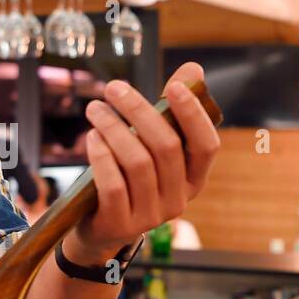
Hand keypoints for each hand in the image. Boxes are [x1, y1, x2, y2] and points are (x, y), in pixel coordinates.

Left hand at [66, 63, 220, 262]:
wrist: (101, 229)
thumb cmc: (129, 177)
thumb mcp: (151, 147)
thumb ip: (171, 112)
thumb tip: (193, 69)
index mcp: (194, 179)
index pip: (207, 145)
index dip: (193, 115)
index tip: (173, 85)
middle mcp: (179, 199)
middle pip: (166, 147)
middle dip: (139, 111)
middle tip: (113, 88)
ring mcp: (151, 215)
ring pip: (138, 163)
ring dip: (114, 129)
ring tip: (95, 110)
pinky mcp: (121, 223)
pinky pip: (114, 184)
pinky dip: (101, 156)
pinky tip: (91, 138)